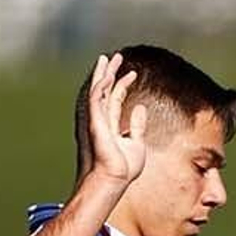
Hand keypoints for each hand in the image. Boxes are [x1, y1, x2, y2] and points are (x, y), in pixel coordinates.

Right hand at [82, 52, 146, 187]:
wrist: (116, 178)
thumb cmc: (125, 167)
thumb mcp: (137, 144)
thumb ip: (137, 126)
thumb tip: (140, 108)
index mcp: (112, 124)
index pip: (116, 99)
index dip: (124, 84)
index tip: (133, 73)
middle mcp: (103, 120)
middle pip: (104, 90)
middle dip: (109, 73)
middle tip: (114, 57)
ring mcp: (97, 120)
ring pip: (98, 91)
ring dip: (104, 74)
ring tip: (110, 58)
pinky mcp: (95, 122)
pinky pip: (96, 99)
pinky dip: (101, 86)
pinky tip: (107, 75)